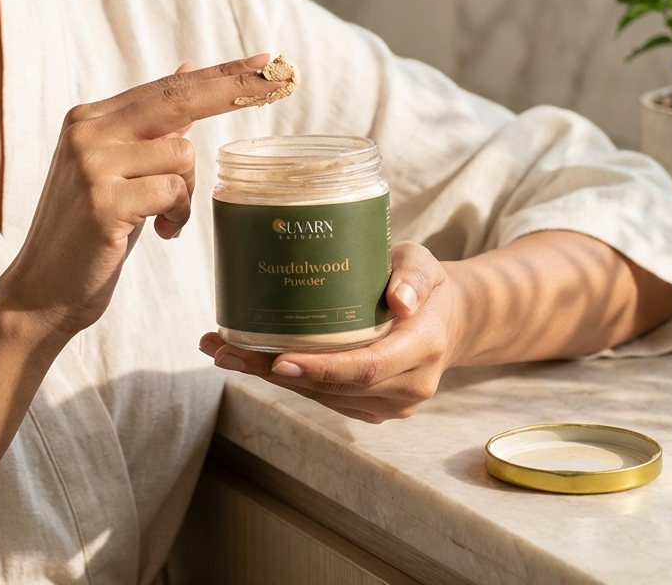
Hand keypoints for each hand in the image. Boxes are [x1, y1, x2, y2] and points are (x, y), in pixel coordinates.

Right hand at [3, 54, 283, 337]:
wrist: (41, 291)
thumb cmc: (91, 230)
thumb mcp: (119, 169)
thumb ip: (151, 125)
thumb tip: (191, 71)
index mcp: (90, 118)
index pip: (167, 87)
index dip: (219, 74)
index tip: (265, 60)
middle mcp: (87, 131)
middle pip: (178, 99)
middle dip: (235, 89)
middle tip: (279, 80)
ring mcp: (92, 165)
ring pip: (182, 154)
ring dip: (187, 191)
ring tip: (163, 217)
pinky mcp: (103, 202)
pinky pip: (173, 193)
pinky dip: (177, 215)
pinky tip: (157, 233)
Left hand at [200, 242, 458, 422]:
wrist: (448, 319)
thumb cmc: (426, 284)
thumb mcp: (424, 265)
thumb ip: (413, 277)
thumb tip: (401, 299)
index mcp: (423, 348)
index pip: (367, 368)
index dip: (322, 369)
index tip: (279, 360)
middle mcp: (409, 385)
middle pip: (335, 386)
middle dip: (275, 372)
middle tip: (224, 350)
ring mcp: (391, 403)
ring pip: (323, 396)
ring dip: (270, 377)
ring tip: (222, 351)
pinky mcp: (372, 406)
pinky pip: (325, 397)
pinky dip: (288, 380)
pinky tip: (250, 360)